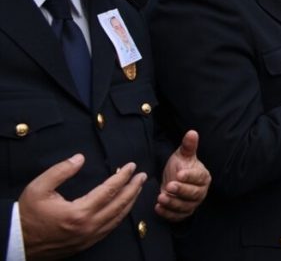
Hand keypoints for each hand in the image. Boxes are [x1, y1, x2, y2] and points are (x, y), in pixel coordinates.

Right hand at [20, 155, 145, 258]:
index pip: (109, 190)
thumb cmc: (27, 215)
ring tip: (138, 189)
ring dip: (130, 202)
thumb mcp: (39, 188)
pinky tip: (124, 207)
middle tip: (143, 176)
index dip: (123, 177)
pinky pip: (110, 228)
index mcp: (79, 212)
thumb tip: (80, 158)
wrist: (17, 242)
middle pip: (120, 205)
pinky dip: (121, 216)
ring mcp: (89, 237)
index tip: (132, 166)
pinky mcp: (87, 243)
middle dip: (134, 188)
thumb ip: (61, 171)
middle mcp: (89, 226)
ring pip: (118, 218)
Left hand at [156, 130, 209, 221]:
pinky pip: (177, 216)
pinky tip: (158, 208)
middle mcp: (200, 192)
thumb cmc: (180, 166)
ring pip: (185, 206)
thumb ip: (188, 146)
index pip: (199, 178)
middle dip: (181, 191)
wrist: (174, 181)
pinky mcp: (183, 213)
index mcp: (203, 177)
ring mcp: (192, 204)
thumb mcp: (182, 155)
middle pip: (193, 194)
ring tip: (160, 197)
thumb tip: (192, 132)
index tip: (179, 174)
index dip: (190, 176)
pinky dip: (168, 214)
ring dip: (173, 203)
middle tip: (169, 186)